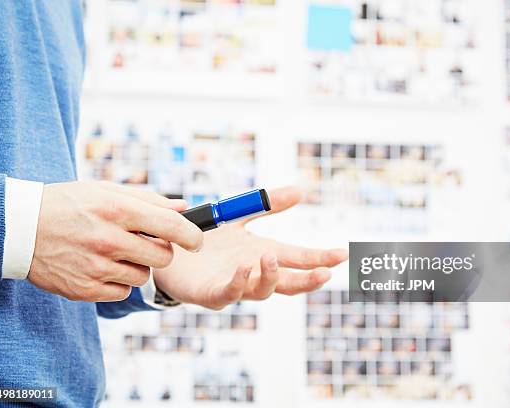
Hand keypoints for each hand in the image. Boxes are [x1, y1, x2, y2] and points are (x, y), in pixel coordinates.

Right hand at [28, 181, 202, 301]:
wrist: (20, 229)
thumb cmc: (69, 204)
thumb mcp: (105, 191)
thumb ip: (148, 199)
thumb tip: (184, 208)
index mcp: (117, 210)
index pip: (172, 226)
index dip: (193, 235)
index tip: (197, 240)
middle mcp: (109, 240)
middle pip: (164, 257)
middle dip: (162, 250)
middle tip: (146, 242)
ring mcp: (96, 267)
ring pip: (144, 276)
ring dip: (137, 265)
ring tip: (114, 251)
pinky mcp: (85, 290)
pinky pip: (123, 292)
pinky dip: (119, 281)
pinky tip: (101, 266)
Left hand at [153, 187, 347, 309]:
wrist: (167, 247)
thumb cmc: (205, 235)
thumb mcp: (238, 215)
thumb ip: (268, 205)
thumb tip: (301, 191)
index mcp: (263, 254)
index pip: (299, 258)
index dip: (320, 258)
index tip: (342, 254)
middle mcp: (253, 273)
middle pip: (288, 282)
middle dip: (308, 279)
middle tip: (325, 273)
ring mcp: (233, 285)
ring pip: (260, 291)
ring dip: (270, 277)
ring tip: (272, 257)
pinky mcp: (209, 293)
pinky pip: (227, 293)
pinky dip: (237, 284)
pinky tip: (243, 269)